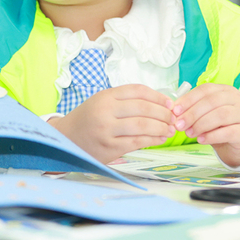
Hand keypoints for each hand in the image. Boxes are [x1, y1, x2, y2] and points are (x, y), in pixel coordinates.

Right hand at [48, 84, 175, 163]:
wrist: (65, 138)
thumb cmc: (88, 118)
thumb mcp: (101, 101)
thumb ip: (125, 100)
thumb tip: (160, 104)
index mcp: (105, 96)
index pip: (138, 91)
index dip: (158, 96)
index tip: (170, 103)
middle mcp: (105, 111)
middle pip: (143, 108)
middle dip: (163, 113)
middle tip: (174, 118)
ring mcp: (107, 130)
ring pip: (143, 125)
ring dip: (161, 128)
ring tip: (170, 130)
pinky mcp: (109, 147)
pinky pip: (137, 142)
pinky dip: (153, 140)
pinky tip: (160, 139)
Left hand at [171, 83, 239, 166]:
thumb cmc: (221, 126)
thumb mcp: (207, 115)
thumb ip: (194, 111)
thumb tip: (175, 113)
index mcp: (225, 90)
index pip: (205, 90)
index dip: (188, 99)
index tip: (175, 111)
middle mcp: (236, 99)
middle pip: (212, 102)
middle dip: (192, 113)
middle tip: (179, 125)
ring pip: (220, 115)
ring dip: (201, 124)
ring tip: (189, 133)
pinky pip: (228, 132)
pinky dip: (211, 136)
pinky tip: (201, 140)